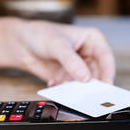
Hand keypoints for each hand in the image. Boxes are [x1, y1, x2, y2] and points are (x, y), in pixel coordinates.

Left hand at [0, 18, 114, 85]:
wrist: (22, 44)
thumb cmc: (41, 35)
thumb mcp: (57, 45)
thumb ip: (71, 62)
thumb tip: (85, 77)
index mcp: (93, 40)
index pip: (106, 57)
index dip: (108, 71)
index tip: (105, 85)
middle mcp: (89, 54)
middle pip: (99, 73)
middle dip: (93, 85)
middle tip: (90, 94)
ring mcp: (80, 68)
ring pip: (87, 84)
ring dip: (78, 90)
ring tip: (68, 90)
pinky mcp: (69, 78)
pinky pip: (73, 89)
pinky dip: (65, 90)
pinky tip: (53, 82)